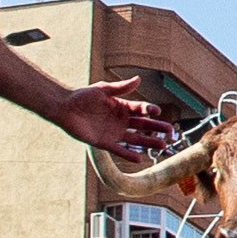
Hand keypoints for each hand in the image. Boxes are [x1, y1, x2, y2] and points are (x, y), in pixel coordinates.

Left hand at [55, 78, 173, 159]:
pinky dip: (129, 154)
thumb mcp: (103, 89)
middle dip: (157, 129)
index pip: (140, 109)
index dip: (149, 110)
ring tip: (163, 145)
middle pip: (143, 126)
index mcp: (122, 106)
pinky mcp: (105, 142)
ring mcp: (114, 132)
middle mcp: (121, 120)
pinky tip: (140, 158)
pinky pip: (119, 150)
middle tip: (170, 132)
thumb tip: (138, 79)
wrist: (66, 109)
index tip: (156, 112)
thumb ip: (121, 88)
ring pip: (135, 139)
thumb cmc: (83, 96)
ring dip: (149, 142)